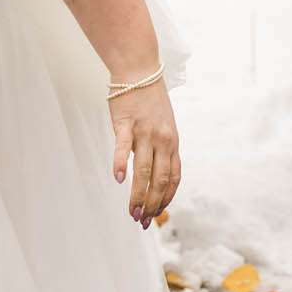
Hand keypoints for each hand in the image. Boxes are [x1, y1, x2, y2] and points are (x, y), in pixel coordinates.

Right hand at [109, 79, 179, 228]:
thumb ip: (162, 148)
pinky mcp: (126, 123)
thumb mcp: (165, 125)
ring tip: (132, 212)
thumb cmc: (149, 99)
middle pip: (160, 180)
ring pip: (144, 170)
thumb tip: (155, 174)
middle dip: (152, 204)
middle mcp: (162, 139)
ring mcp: (144, 131)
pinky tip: (118, 179)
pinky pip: (123, 147)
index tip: (157, 214)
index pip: (174, 178)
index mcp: (172, 142)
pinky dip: (121, 163)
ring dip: (138, 195)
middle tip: (143, 221)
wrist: (139, 69)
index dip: (166, 199)